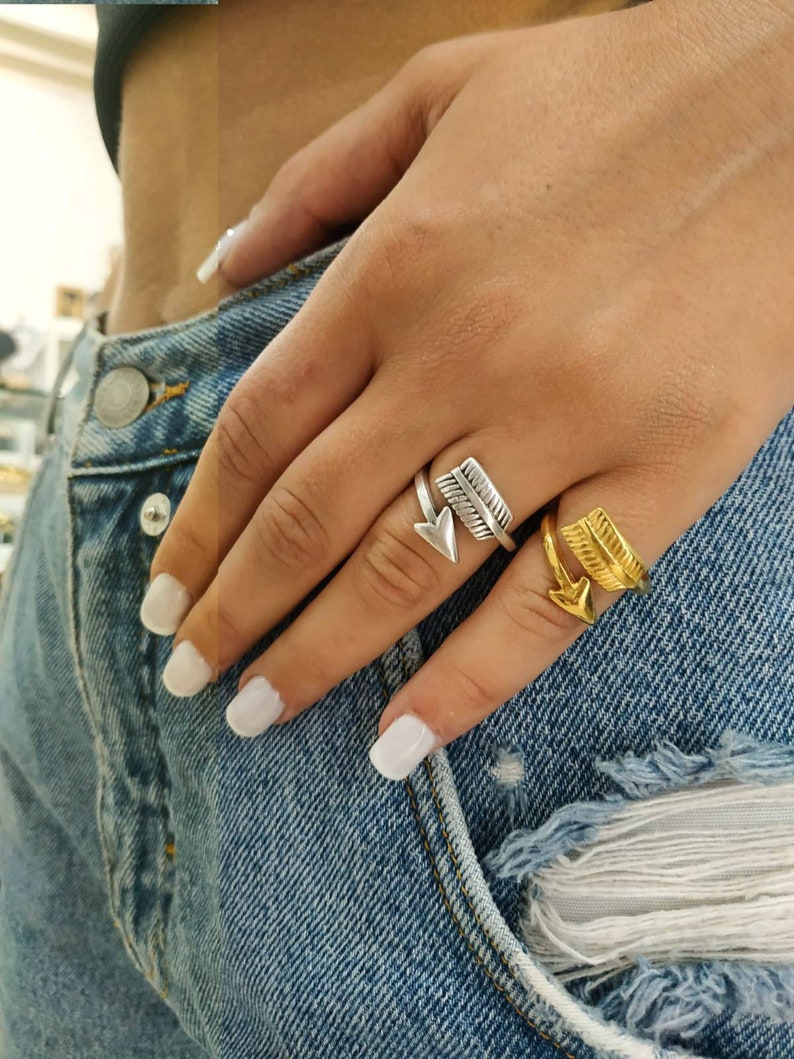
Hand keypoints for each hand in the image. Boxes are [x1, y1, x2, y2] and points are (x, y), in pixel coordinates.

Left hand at [141, 0, 793, 778]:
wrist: (793, 102)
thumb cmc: (614, 91)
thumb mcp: (440, 89)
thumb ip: (314, 177)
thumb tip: (221, 265)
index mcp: (400, 265)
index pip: (262, 429)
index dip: (201, 524)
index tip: (166, 591)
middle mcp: (464, 353)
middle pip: (313, 517)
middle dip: (239, 612)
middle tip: (192, 677)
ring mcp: (567, 420)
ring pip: (410, 571)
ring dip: (320, 657)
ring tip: (260, 716)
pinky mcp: (664, 469)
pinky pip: (550, 601)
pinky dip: (470, 683)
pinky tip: (404, 742)